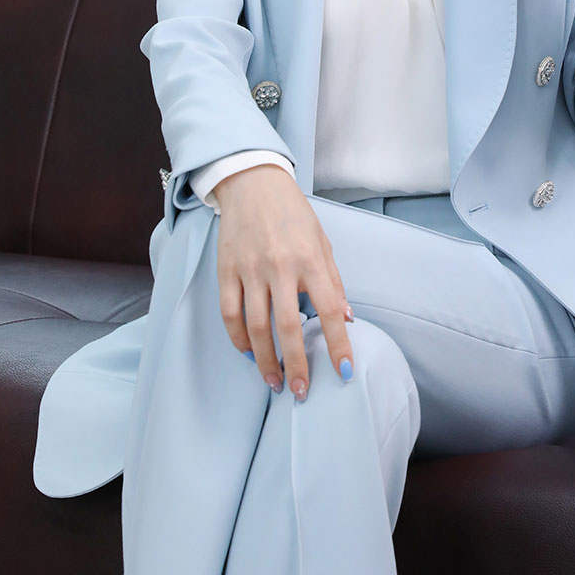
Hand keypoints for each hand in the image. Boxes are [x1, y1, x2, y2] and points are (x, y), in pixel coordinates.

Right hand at [215, 165, 354, 399]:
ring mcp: (250, 269)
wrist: (253, 183)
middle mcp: (280, 266)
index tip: (343, 372)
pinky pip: (230, 314)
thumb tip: (347, 318)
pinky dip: (238, 339)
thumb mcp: (322, 241)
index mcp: (310, 259)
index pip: (329, 310)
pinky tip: (248, 352)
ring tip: (274, 381)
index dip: (338, 344)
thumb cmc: (293, 214)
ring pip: (256, 327)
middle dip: (296, 364)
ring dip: (265, 361)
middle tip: (300, 391)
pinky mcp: (226, 270)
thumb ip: (333, 281)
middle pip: (288, 327)